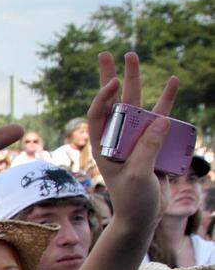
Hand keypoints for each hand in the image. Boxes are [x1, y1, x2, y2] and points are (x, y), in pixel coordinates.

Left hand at [91, 52, 178, 226]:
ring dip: (137, 81)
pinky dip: (166, 99)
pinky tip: (171, 82)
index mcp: (103, 145)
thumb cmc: (133, 200)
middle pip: (114, 101)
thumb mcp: (137, 176)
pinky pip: (160, 116)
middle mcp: (117, 136)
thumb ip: (148, 149)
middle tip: (107, 53)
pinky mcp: (154, 141)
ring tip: (133, 55)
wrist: (143, 216)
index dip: (103, 97)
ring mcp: (136, 136)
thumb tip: (161, 119)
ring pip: (137, 104)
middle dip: (112, 77)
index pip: (99, 114)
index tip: (114, 83)